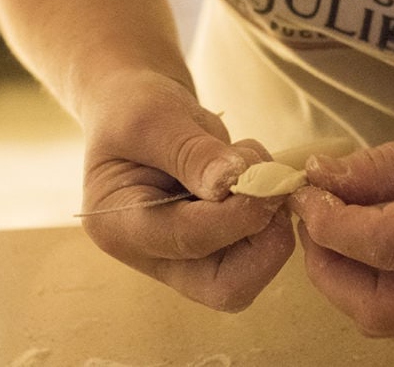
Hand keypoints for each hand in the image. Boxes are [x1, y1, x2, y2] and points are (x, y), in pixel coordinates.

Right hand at [79, 70, 294, 310]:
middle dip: (263, 240)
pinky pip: (261, 246)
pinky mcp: (218, 242)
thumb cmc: (133, 109)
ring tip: (252, 161)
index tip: (262, 176)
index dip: (236, 213)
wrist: (138, 106)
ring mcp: (190, 254)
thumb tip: (232, 183)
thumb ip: (191, 152)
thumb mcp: (152, 118)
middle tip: (271, 186)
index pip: (188, 241)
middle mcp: (155, 254)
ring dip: (271, 218)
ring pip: (252, 271)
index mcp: (121, 227)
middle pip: (225, 288)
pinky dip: (273, 208)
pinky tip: (253, 167)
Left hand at [289, 108, 393, 335]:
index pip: (386, 245)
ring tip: (328, 227)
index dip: (332, 222)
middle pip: (376, 305)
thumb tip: (317, 178)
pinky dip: (361, 285)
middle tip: (310, 215)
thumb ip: (381, 166)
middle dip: (326, 265)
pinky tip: (356, 244)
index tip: (305, 189)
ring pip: (380, 319)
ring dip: (338, 280)